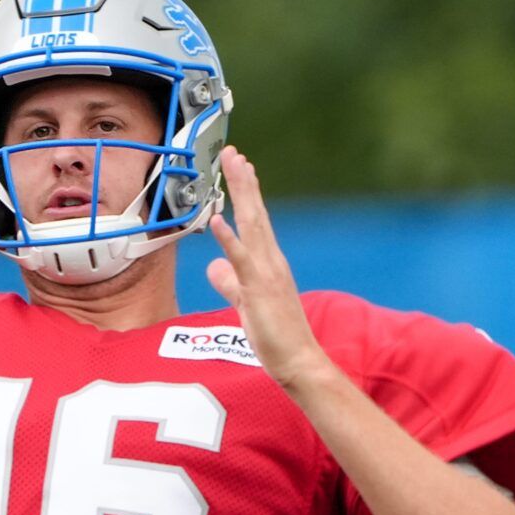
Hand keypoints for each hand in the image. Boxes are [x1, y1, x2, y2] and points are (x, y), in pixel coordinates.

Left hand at [206, 146, 332, 391]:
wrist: (298, 362)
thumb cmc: (276, 335)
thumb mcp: (245, 303)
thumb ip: (230, 283)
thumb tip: (215, 267)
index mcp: (269, 262)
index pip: (257, 220)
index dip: (247, 192)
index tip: (240, 165)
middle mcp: (271, 261)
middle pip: (256, 213)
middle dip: (244, 181)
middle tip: (234, 153)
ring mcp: (266, 273)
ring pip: (252, 226)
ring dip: (242, 195)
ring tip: (234, 167)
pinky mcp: (257, 290)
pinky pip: (241, 260)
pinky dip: (229, 238)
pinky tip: (217, 219)